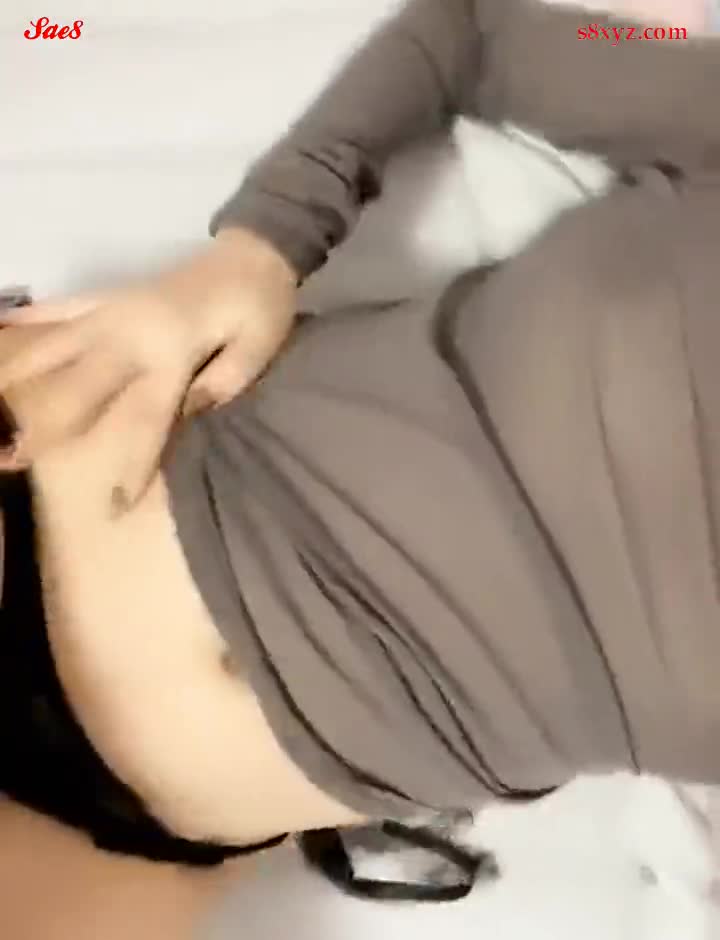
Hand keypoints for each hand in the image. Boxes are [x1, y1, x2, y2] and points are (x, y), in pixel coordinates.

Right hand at [0, 228, 296, 509]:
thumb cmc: (262, 308)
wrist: (253, 254)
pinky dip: (28, 318)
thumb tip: (180, 415)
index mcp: (171, 351)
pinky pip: (61, 308)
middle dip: (45, 425)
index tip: (113, 504)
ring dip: (18, 373)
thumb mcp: (258, 350)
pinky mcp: (110, 298)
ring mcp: (114, 312)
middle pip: (79, 385)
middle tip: (10, 459)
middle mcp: (131, 332)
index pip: (145, 418)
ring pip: (55, 346)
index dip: (130, 463)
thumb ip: (220, 385)